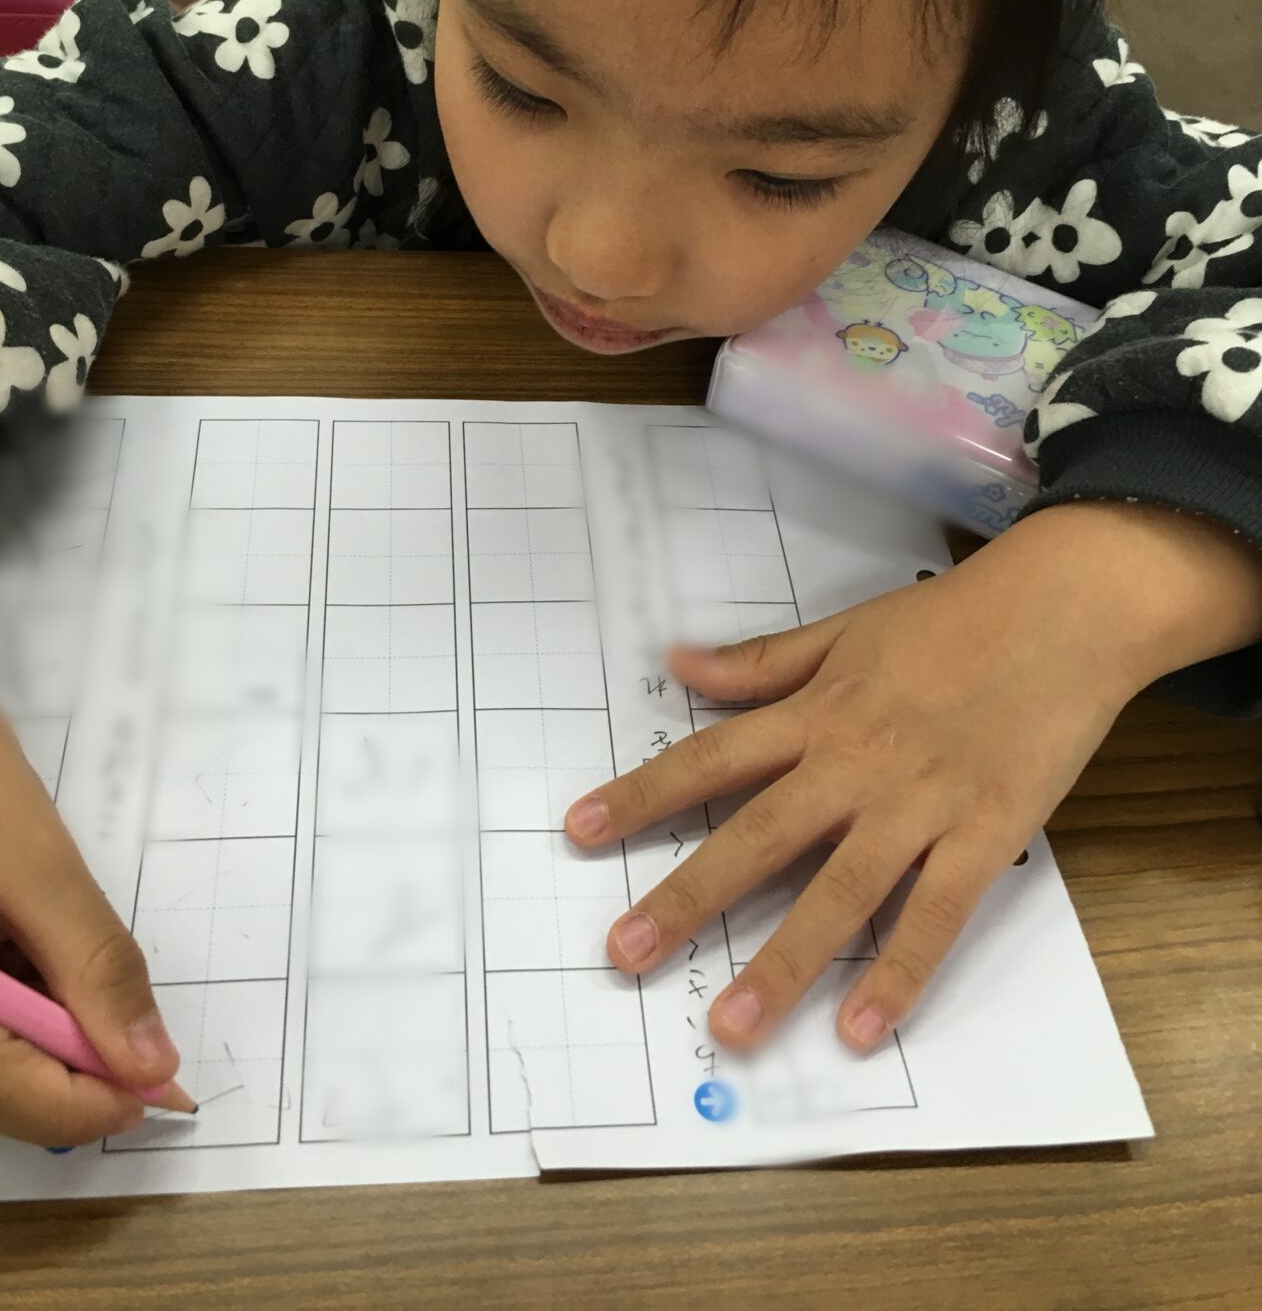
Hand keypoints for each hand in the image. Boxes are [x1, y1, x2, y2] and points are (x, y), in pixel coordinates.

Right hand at [0, 459, 182, 1148]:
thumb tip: (151, 1061)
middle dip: (62, 1080)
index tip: (165, 1083)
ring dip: (33, 1056)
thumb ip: (93, 965)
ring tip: (70, 978)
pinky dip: (0, 1027)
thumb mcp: (34, 863)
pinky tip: (28, 969)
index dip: (91, 1100)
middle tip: (132, 1027)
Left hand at [565, 502, 1250, 1052]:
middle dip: (686, 897)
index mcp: (817, 712)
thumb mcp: (844, 630)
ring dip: (782, 963)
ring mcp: (920, 804)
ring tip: (729, 1027)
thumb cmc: (951, 619)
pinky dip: (899, 973)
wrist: (1063, 611)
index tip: (579, 831)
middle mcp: (854, 763)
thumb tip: (675, 664)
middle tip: (624, 952)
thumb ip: (761, 662)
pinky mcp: (986, 835)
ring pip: (839, 892)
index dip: (641, 794)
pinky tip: (859, 1030)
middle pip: (757, 837)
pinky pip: (935, 914)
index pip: (710, 758)